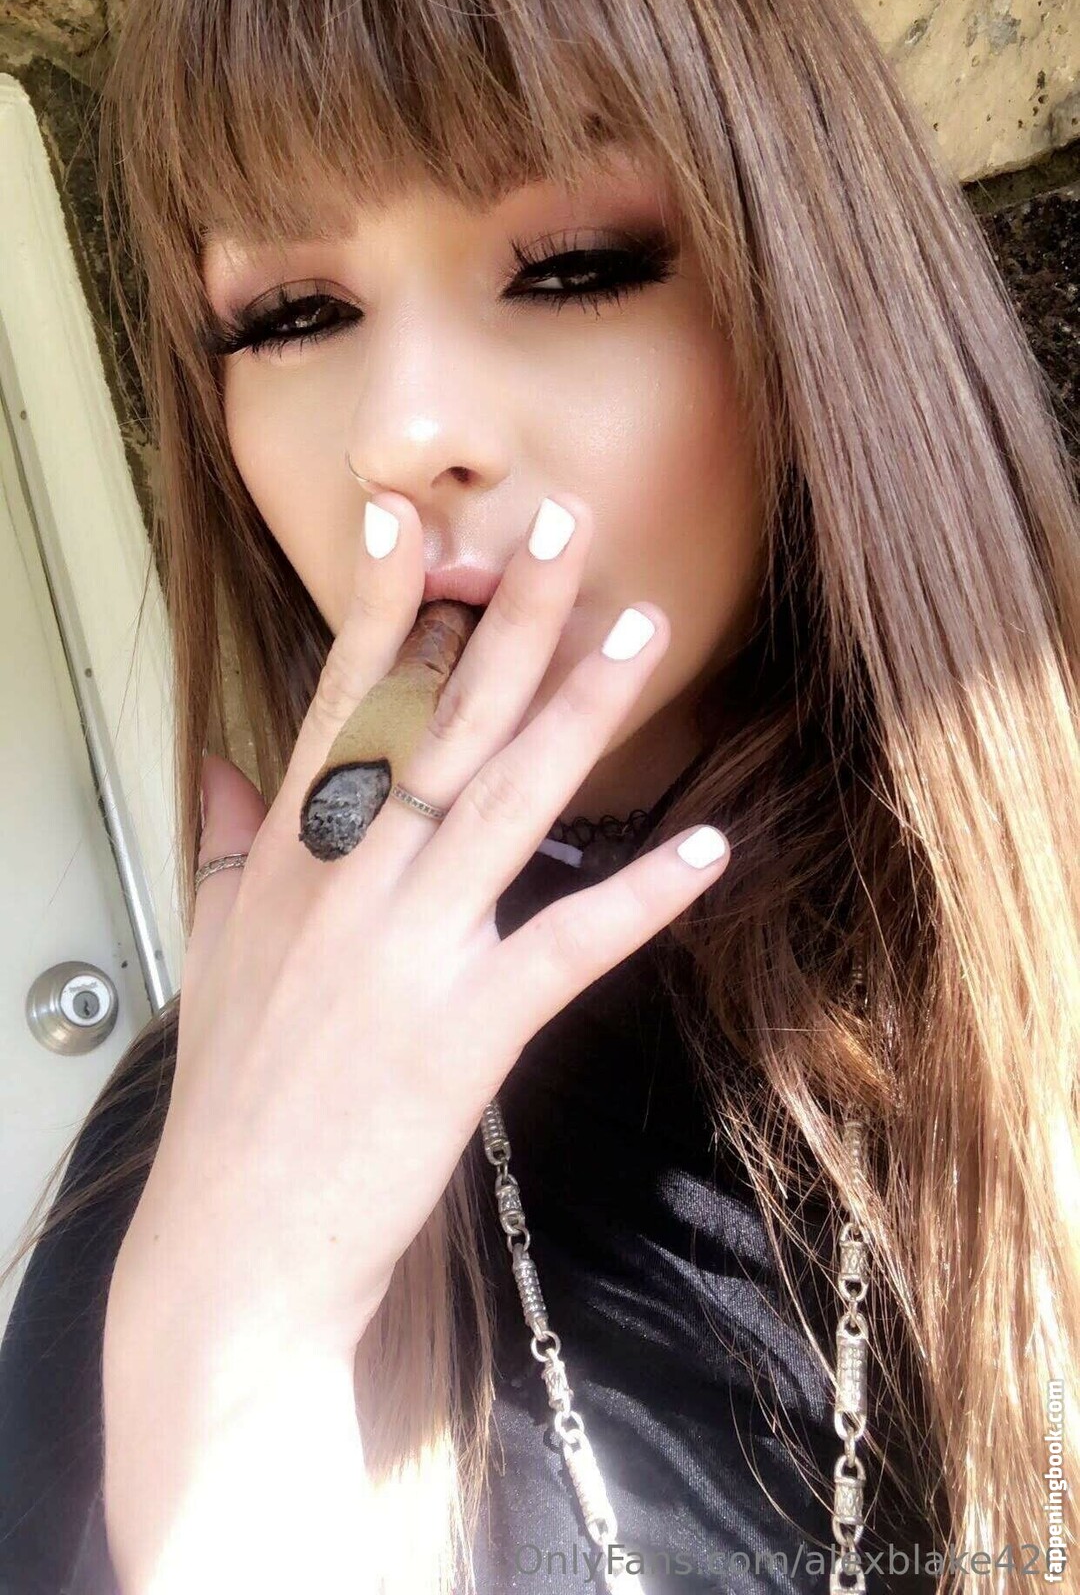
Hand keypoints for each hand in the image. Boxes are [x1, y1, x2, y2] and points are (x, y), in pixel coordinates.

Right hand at [105, 490, 730, 1365]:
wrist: (238, 1250)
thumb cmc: (235, 1099)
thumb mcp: (218, 954)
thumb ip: (232, 847)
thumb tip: (228, 767)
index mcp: (289, 860)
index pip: (340, 707)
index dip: (383, 608)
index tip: (416, 522)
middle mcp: (346, 888)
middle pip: (438, 725)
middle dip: (507, 618)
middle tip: (564, 527)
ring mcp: (405, 956)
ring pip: (503, 804)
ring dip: (579, 712)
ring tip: (639, 630)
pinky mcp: (464, 1034)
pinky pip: (564, 946)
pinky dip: (637, 896)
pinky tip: (704, 848)